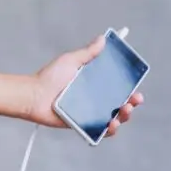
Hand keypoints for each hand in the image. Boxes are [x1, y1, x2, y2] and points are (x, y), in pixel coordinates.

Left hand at [27, 34, 144, 136]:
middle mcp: (95, 99)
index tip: (136, 86)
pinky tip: (112, 124)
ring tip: (124, 110)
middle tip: (134, 99)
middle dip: (132, 103)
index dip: (130, 88)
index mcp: (94, 84)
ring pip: (115, 118)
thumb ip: (87, 53)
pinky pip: (101, 131)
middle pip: (120, 103)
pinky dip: (110, 129)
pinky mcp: (83, 125)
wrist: (34, 95)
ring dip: (125, 116)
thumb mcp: (71, 61)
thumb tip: (102, 39)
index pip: (118, 87)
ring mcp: (90, 113)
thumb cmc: (49, 77)